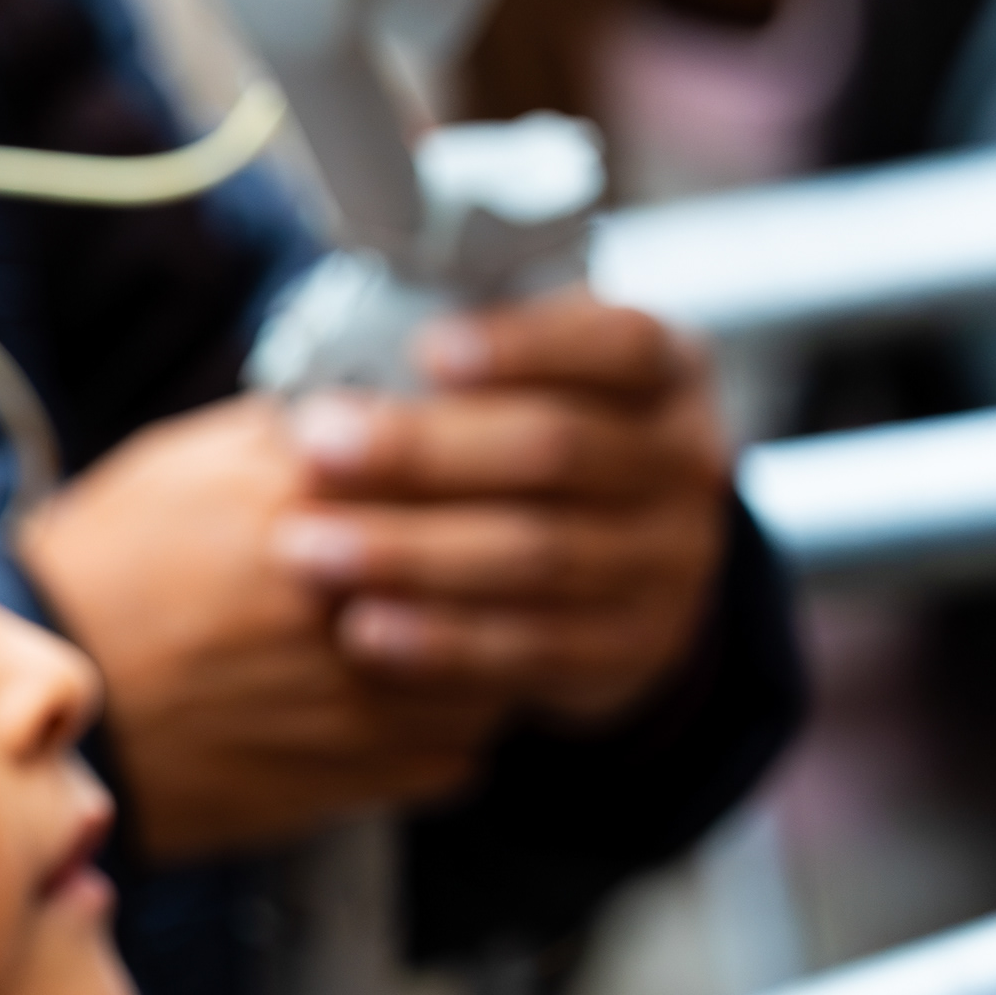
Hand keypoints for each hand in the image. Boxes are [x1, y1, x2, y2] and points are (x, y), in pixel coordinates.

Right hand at [21, 394, 505, 862]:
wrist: (33, 713)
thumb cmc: (100, 577)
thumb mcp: (177, 464)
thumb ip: (288, 430)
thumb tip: (378, 398)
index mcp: (301, 502)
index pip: (465, 465)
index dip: (495, 466)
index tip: (497, 469)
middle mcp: (343, 600)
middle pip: (503, 572)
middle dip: (510, 562)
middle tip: (497, 555)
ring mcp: (357, 700)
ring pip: (497, 669)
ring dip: (487, 653)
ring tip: (446, 636)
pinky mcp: (352, 779)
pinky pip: (456, 753)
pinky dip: (444, 729)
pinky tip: (400, 704)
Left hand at [272, 291, 731, 730]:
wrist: (622, 555)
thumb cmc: (541, 433)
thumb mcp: (535, 374)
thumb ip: (470, 363)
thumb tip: (346, 352)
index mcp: (669, 371)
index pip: (618, 346)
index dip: (525, 347)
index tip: (426, 351)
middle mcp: (685, 463)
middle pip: (557, 450)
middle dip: (425, 452)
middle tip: (317, 449)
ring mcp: (671, 562)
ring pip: (538, 555)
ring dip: (411, 554)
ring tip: (310, 548)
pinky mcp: (634, 647)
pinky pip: (532, 648)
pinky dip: (441, 642)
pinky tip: (363, 630)